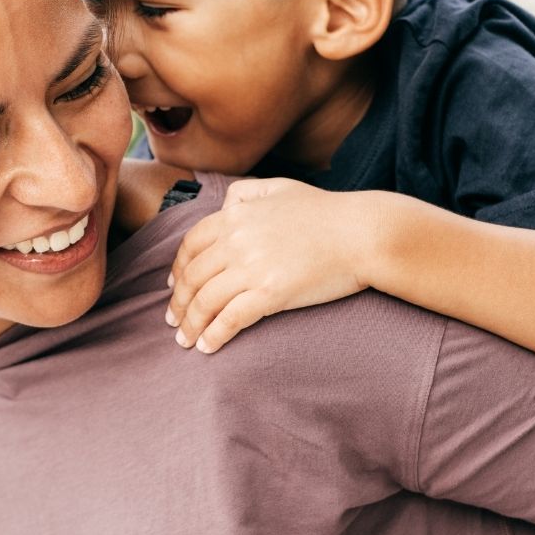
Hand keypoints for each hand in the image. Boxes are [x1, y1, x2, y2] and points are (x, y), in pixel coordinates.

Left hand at [167, 179, 370, 353]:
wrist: (361, 233)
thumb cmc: (325, 211)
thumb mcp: (279, 187)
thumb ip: (246, 192)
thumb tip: (225, 206)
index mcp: (236, 215)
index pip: (191, 245)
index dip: (177, 269)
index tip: (174, 286)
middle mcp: (237, 240)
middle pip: (192, 276)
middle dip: (178, 303)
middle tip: (173, 320)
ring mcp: (252, 267)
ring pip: (205, 301)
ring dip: (190, 324)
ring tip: (186, 340)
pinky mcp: (270, 293)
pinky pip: (230, 319)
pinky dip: (214, 335)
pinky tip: (207, 347)